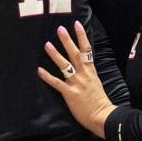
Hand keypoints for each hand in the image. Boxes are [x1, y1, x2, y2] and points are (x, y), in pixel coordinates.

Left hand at [34, 22, 114, 136]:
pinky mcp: (70, 93)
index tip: (76, 25)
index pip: (87, 50)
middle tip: (59, 29)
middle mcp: (83, 74)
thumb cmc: (100, 102)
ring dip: (55, 54)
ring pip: (64, 65)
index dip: (82, 36)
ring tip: (47, 44)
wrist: (102, 115)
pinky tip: (39, 70)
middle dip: (67, 40)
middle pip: (75, 53)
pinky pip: (56, 83)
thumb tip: (84, 68)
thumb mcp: (97, 83)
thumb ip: (89, 75)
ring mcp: (76, 83)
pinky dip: (47, 76)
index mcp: (91, 71)